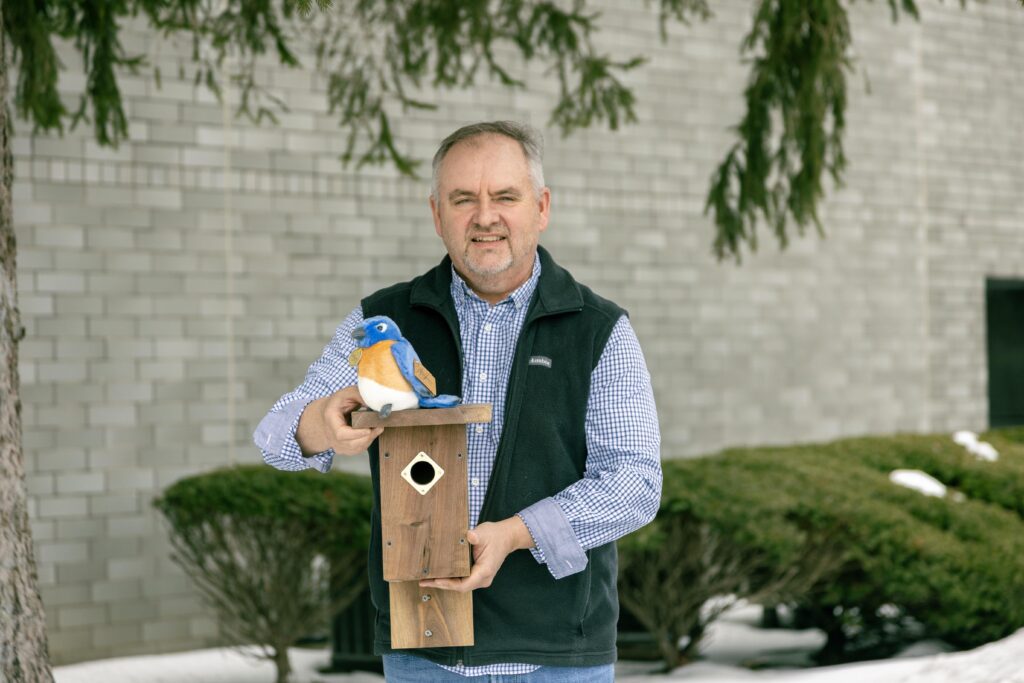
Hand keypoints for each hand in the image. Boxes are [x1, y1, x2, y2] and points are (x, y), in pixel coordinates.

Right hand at [300, 386, 382, 455]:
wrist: (329, 413)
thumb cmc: (338, 403)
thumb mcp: (347, 393)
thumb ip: (360, 395)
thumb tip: (376, 403)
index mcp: (330, 420)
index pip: (341, 434)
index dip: (356, 434)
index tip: (369, 429)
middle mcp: (331, 436)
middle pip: (351, 444)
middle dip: (368, 437)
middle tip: (379, 426)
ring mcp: (337, 445)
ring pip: (356, 449)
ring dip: (369, 439)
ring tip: (377, 428)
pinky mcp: (344, 449)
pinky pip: (358, 450)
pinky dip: (367, 442)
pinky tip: (371, 433)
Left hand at [419, 517, 533, 592]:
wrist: (507, 537)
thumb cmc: (495, 535)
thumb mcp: (484, 533)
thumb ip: (476, 536)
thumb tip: (468, 536)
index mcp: (484, 571)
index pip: (463, 584)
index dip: (448, 584)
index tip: (434, 580)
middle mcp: (483, 578)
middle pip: (459, 587)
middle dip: (442, 584)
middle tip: (424, 581)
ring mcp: (481, 578)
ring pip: (460, 585)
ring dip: (444, 582)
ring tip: (427, 579)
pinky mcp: (477, 574)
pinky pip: (462, 580)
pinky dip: (450, 578)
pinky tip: (438, 574)